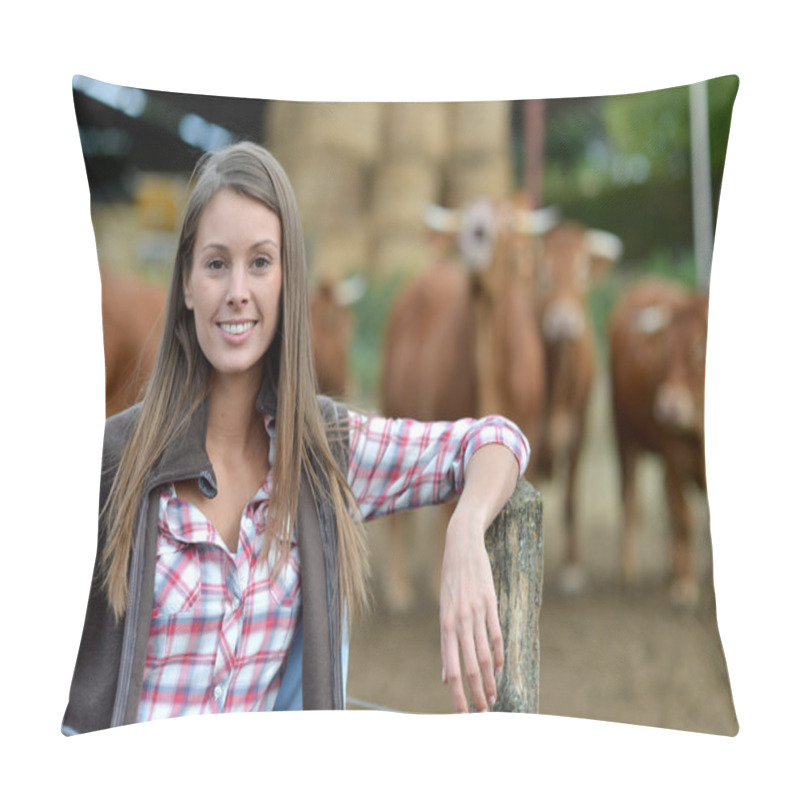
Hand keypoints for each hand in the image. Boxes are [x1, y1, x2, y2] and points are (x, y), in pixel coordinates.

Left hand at [439, 509, 502, 712]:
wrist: (461, 544)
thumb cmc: (451, 580)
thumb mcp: (444, 609)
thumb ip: (447, 642)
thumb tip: (445, 675)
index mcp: (445, 623)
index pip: (450, 665)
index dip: (456, 691)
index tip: (461, 712)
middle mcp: (458, 620)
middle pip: (468, 665)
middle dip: (475, 692)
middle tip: (481, 713)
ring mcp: (475, 611)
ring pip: (482, 654)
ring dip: (488, 680)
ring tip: (493, 698)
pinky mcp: (489, 602)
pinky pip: (495, 633)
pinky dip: (497, 654)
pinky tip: (499, 669)